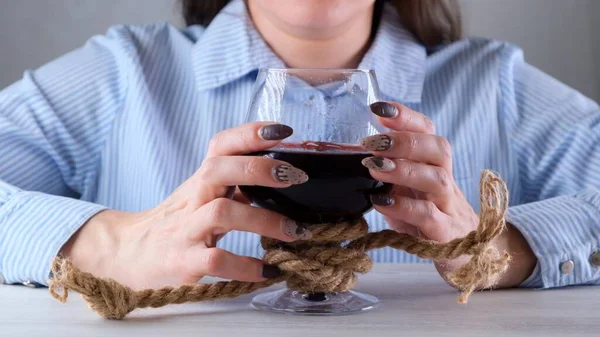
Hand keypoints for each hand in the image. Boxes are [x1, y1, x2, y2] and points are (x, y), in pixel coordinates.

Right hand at [60, 122, 311, 289]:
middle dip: (260, 168)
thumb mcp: (202, 198)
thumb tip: (284, 176)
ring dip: (263, 220)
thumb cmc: (176, 225)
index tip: (283, 131)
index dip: (250, 133)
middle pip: (218, 169)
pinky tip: (268, 270)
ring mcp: (185, 230)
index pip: (221, 145)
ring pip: (221, 213)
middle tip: (296, 178)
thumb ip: (236, 186)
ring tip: (294, 231)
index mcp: (201, 182)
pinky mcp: (182, 262)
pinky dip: (245, 265)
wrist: (126, 256)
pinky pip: (215, 260)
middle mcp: (192, 200)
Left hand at [360, 101, 536, 288]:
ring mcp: (448, 206)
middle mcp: (444, 179)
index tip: (378, 108)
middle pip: (438, 148)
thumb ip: (388, 167)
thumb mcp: (406, 186)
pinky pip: (429, 216)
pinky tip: (381, 201)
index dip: (405, 116)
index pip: (426, 130)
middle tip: (372, 142)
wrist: (465, 251)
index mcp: (433, 163)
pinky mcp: (445, 233)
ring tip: (374, 167)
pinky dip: (405, 207)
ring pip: (437, 180)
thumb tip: (353, 149)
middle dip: (405, 141)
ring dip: (404, 170)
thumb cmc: (425, 212)